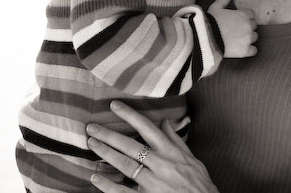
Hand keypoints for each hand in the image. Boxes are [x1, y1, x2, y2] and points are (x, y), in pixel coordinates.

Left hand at [87, 101, 217, 192]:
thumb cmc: (199, 184)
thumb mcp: (192, 159)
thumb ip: (176, 141)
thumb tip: (165, 121)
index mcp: (171, 152)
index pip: (147, 128)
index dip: (130, 115)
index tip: (114, 106)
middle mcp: (160, 164)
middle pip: (130, 145)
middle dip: (109, 135)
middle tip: (91, 127)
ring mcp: (153, 182)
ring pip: (124, 164)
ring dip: (105, 153)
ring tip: (91, 144)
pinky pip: (122, 191)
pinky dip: (107, 184)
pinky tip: (95, 177)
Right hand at [207, 0, 257, 57]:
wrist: (206, 39)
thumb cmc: (209, 22)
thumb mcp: (215, 7)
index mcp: (243, 14)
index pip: (251, 14)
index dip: (245, 17)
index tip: (238, 20)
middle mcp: (248, 26)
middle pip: (253, 25)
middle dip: (247, 27)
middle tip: (237, 30)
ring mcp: (247, 39)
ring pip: (254, 37)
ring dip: (248, 37)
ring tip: (238, 39)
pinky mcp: (245, 51)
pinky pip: (253, 50)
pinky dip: (249, 50)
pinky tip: (242, 49)